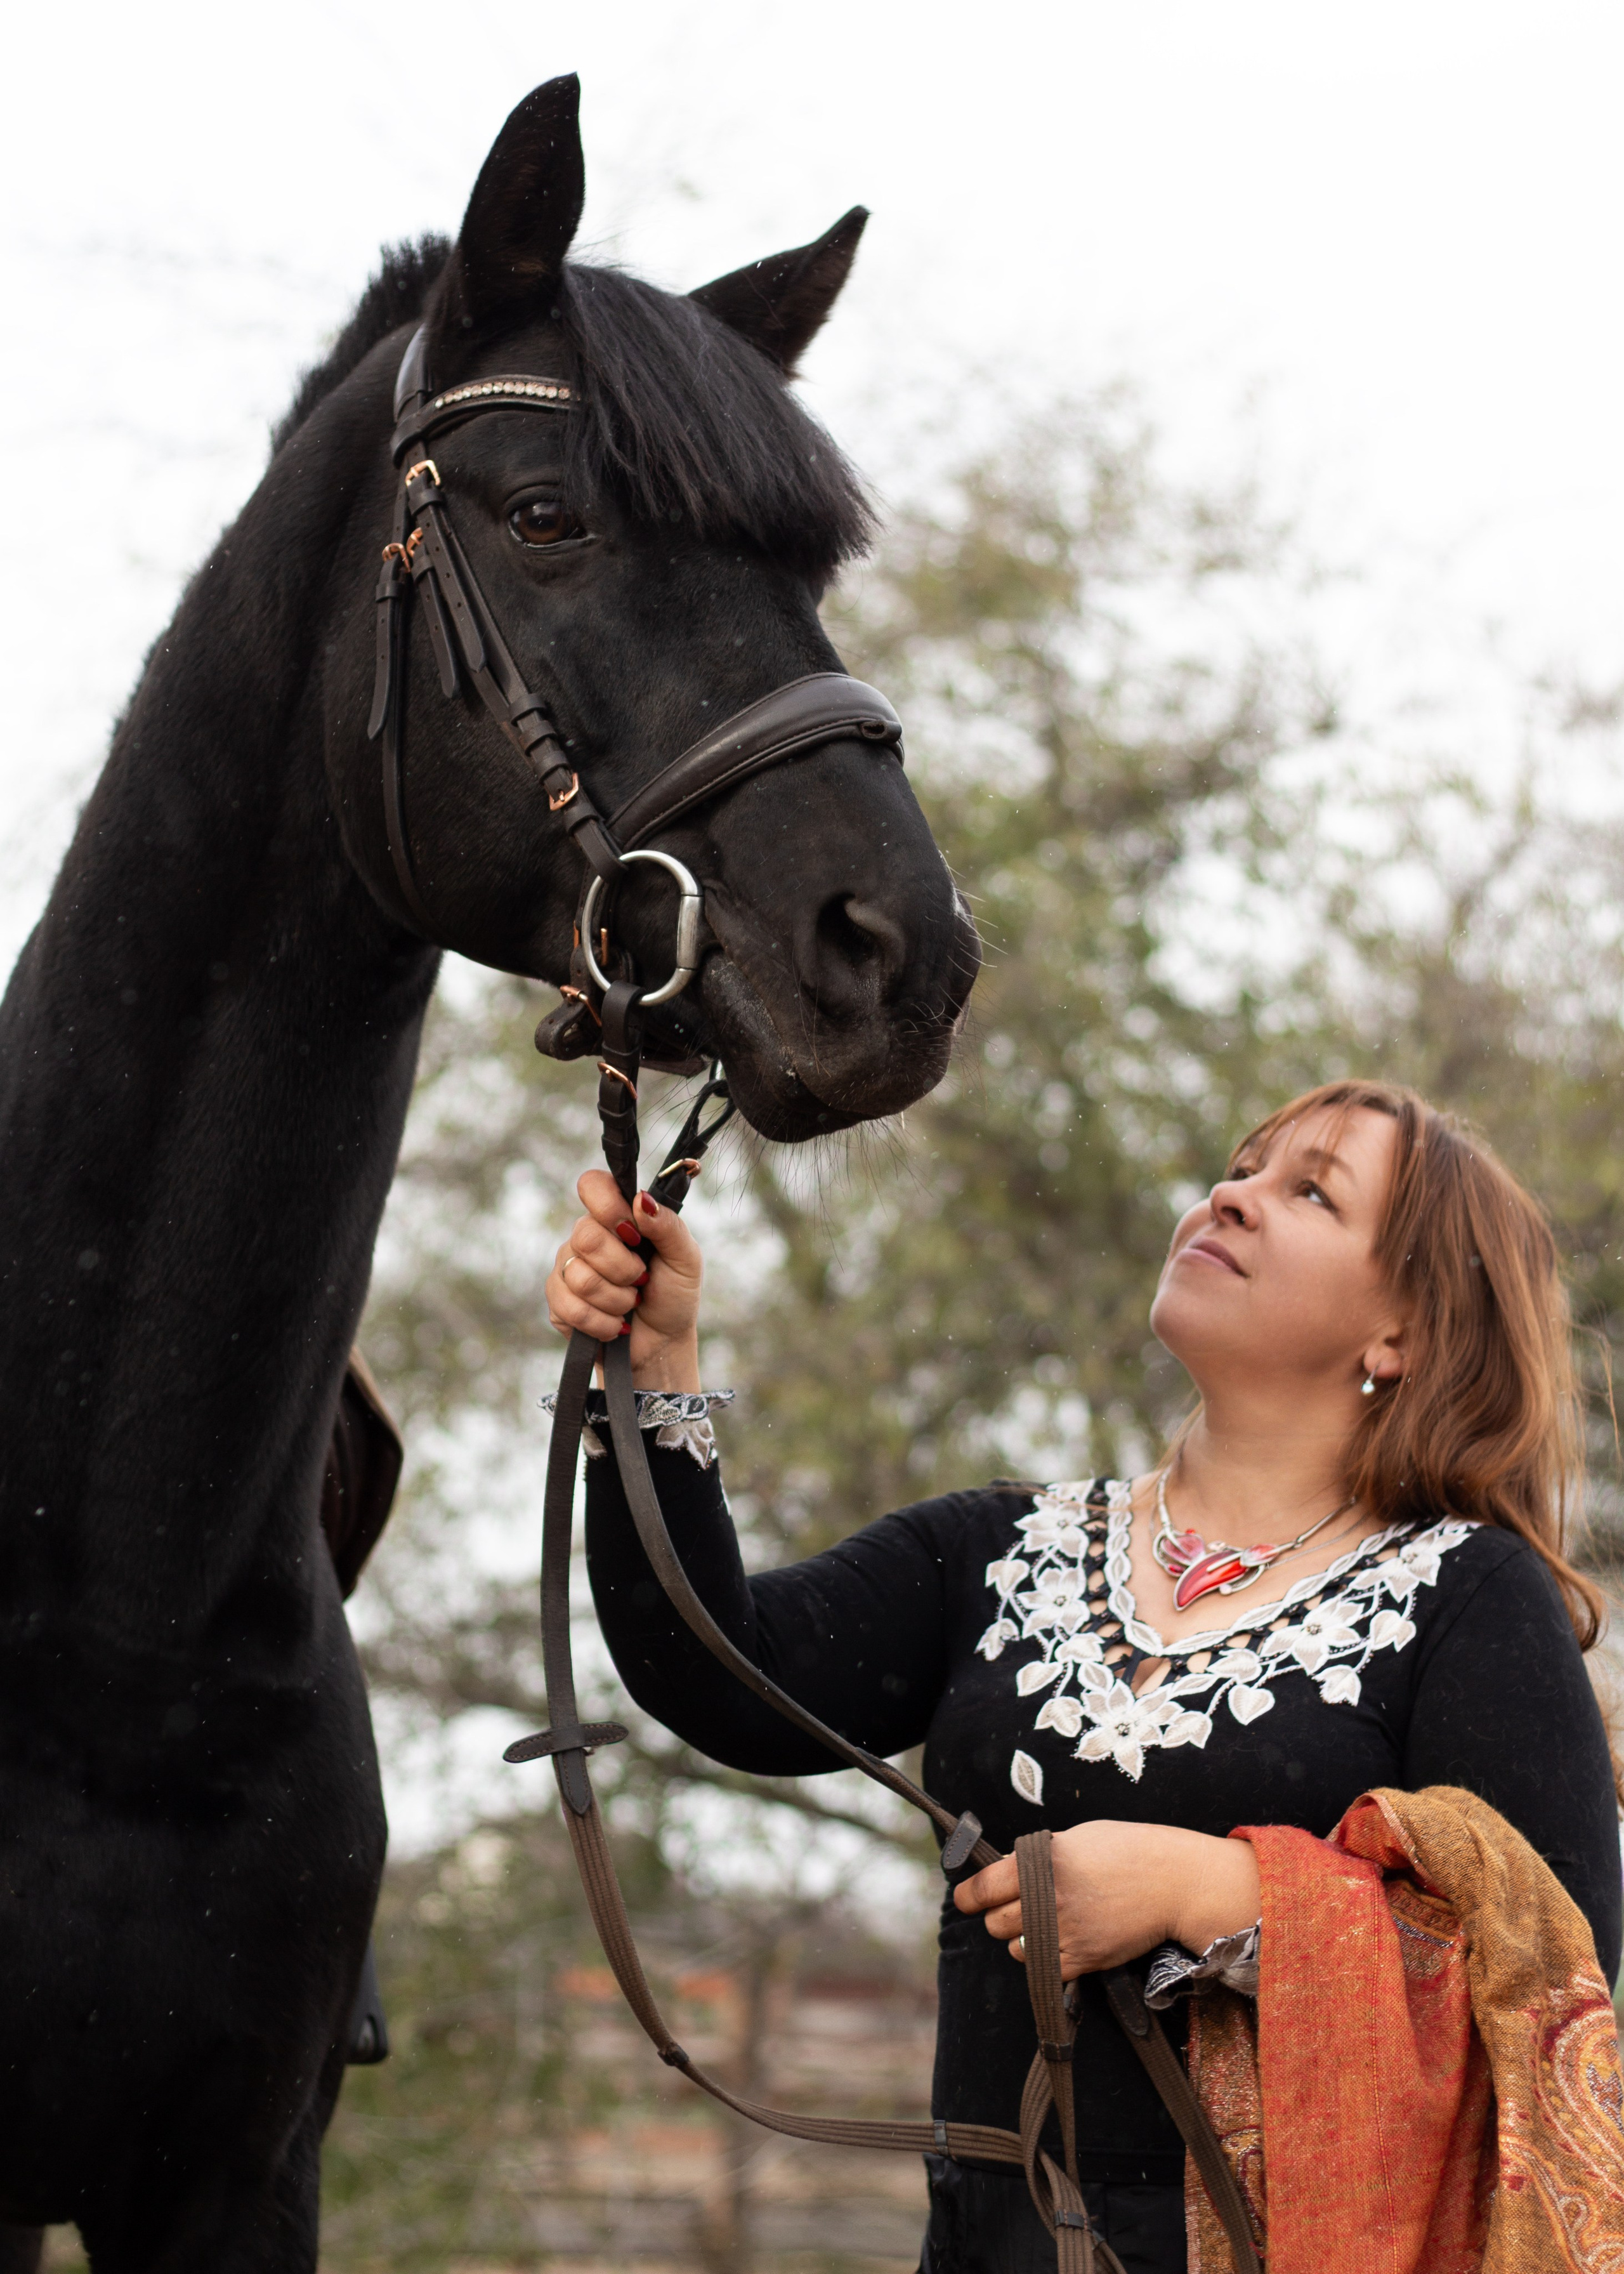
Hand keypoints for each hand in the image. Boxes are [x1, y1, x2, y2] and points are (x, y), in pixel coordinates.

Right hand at [545, 1169, 704, 1391]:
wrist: (662, 1343)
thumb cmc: (674, 1295)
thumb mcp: (685, 1258)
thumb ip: (668, 1225)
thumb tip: (641, 1199)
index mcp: (617, 1217)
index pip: (592, 1185)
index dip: (609, 1207)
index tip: (634, 1234)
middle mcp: (587, 1237)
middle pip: (586, 1237)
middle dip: (623, 1269)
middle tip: (641, 1281)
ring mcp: (568, 1269)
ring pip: (580, 1277)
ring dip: (617, 1300)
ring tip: (630, 1304)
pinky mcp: (558, 1303)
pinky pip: (570, 1308)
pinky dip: (603, 1323)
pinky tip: (615, 1326)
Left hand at [952, 1820, 1260, 1979]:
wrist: (1173, 1882)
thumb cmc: (1127, 1850)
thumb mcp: (1077, 1838)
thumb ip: (1039, 1857)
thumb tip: (1007, 1870)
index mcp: (1043, 1862)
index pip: (985, 1887)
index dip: (968, 1896)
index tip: (963, 1900)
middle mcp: (1049, 1899)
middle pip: (995, 1922)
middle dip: (1000, 1915)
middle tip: (1016, 1906)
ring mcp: (1066, 1933)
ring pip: (1016, 1948)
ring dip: (1022, 1938)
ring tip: (1045, 1924)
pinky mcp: (1085, 1959)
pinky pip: (1044, 1970)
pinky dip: (1046, 1960)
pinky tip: (1061, 1942)